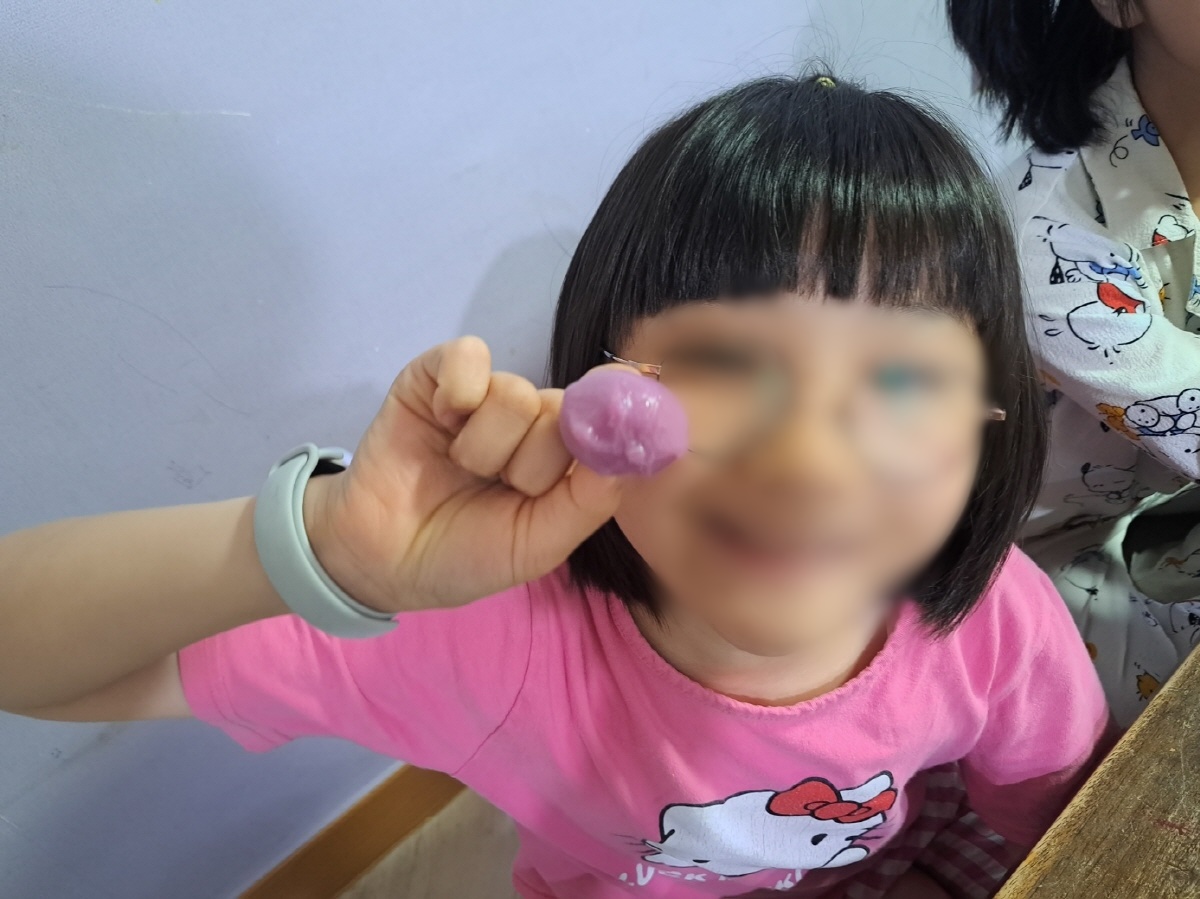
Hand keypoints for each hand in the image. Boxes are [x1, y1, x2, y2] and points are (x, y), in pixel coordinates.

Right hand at [302, 337, 626, 612]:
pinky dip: (459, 390)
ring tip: (460, 470)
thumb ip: (587, 501)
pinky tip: (444, 421)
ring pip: (514, 394)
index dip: (616, 416)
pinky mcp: (437, 375)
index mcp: (564, 459)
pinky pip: (469, 357)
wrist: (378, 559)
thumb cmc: (463, 555)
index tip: (627, 415)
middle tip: (498, 488)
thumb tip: (632, 454)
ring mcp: (485, 394)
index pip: (606, 421)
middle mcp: (532, 420)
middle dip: (531, 463)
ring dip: (484, 447)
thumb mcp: (536, 545)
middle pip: (562, 410)